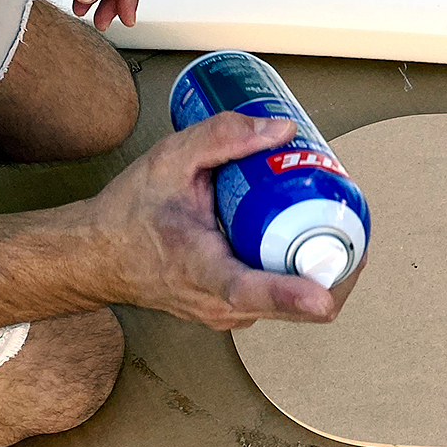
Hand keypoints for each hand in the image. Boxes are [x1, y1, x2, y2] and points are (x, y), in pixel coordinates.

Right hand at [85, 112, 364, 329]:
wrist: (97, 256)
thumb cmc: (129, 214)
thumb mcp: (169, 160)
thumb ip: (222, 137)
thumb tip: (283, 130)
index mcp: (198, 270)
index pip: (247, 290)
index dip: (290, 295)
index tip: (323, 297)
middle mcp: (219, 305)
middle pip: (296, 303)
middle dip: (335, 262)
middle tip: (349, 211)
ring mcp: (231, 315)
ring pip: (298, 303)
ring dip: (323, 265)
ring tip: (329, 217)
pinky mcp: (237, 313)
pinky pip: (284, 296)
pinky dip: (302, 269)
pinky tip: (303, 233)